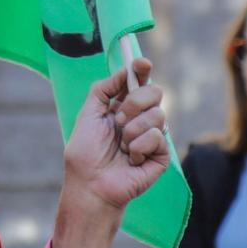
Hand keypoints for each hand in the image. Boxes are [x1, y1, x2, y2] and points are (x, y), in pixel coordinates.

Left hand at [62, 56, 169, 215]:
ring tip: (122, 147)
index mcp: (122, 108)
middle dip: (135, 103)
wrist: (91, 184)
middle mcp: (140, 119)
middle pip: (155, 92)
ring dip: (133, 130)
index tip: (141, 63)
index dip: (142, 70)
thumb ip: (103, 89)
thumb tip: (125, 70)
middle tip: (118, 121)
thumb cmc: (85, 153)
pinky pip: (158, 136)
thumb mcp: (88, 114)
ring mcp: (153, 136)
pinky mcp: (161, 154)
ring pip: (158, 114)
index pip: (139, 82)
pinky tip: (131, 160)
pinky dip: (139, 147)